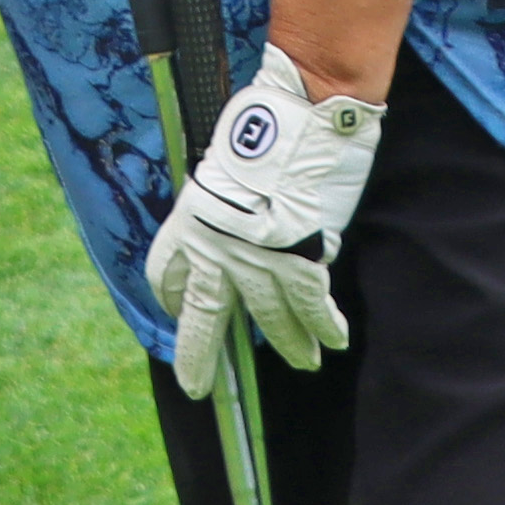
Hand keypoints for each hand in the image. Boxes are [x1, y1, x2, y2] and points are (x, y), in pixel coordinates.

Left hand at [143, 45, 379, 396]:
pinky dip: (325, 324)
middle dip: (199, 355)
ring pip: (270, 318)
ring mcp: (258, 258)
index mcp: (188, 221)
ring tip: (304, 362)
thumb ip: (223, 203)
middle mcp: (217, 248)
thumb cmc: (261, 128)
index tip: (180, 309)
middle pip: (203, 317)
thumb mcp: (221, 167)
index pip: (169, 276)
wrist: (298, 119)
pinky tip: (335, 339)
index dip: (174, 298)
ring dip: (290, 344)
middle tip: (197, 385)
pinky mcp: (301, 257)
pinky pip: (311, 304)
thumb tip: (239, 223)